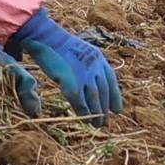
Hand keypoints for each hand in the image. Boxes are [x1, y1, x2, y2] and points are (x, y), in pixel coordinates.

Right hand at [5, 10, 122, 116]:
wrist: (47, 39)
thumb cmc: (59, 46)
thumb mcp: (81, 53)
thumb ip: (89, 66)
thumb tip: (92, 82)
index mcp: (98, 58)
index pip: (111, 81)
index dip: (115, 97)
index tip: (117, 110)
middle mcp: (95, 66)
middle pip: (103, 92)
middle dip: (105, 108)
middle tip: (106, 122)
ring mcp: (84, 74)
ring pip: (94, 99)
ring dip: (96, 113)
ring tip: (97, 125)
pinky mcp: (71, 82)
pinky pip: (80, 101)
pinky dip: (83, 111)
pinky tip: (84, 118)